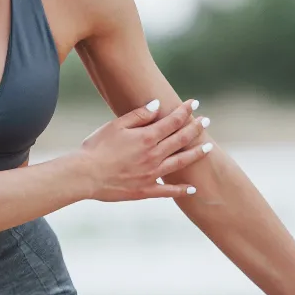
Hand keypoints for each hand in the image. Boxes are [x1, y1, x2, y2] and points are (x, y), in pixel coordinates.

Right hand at [76, 98, 213, 200]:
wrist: (85, 175)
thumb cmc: (97, 147)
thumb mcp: (116, 125)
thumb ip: (139, 115)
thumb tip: (158, 105)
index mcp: (147, 138)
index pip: (173, 121)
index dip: (185, 111)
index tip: (195, 103)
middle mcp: (154, 156)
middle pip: (180, 140)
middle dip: (195, 128)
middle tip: (207, 121)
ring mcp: (151, 174)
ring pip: (180, 163)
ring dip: (196, 154)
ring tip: (208, 148)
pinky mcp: (145, 190)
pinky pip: (167, 191)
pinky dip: (181, 190)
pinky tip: (192, 189)